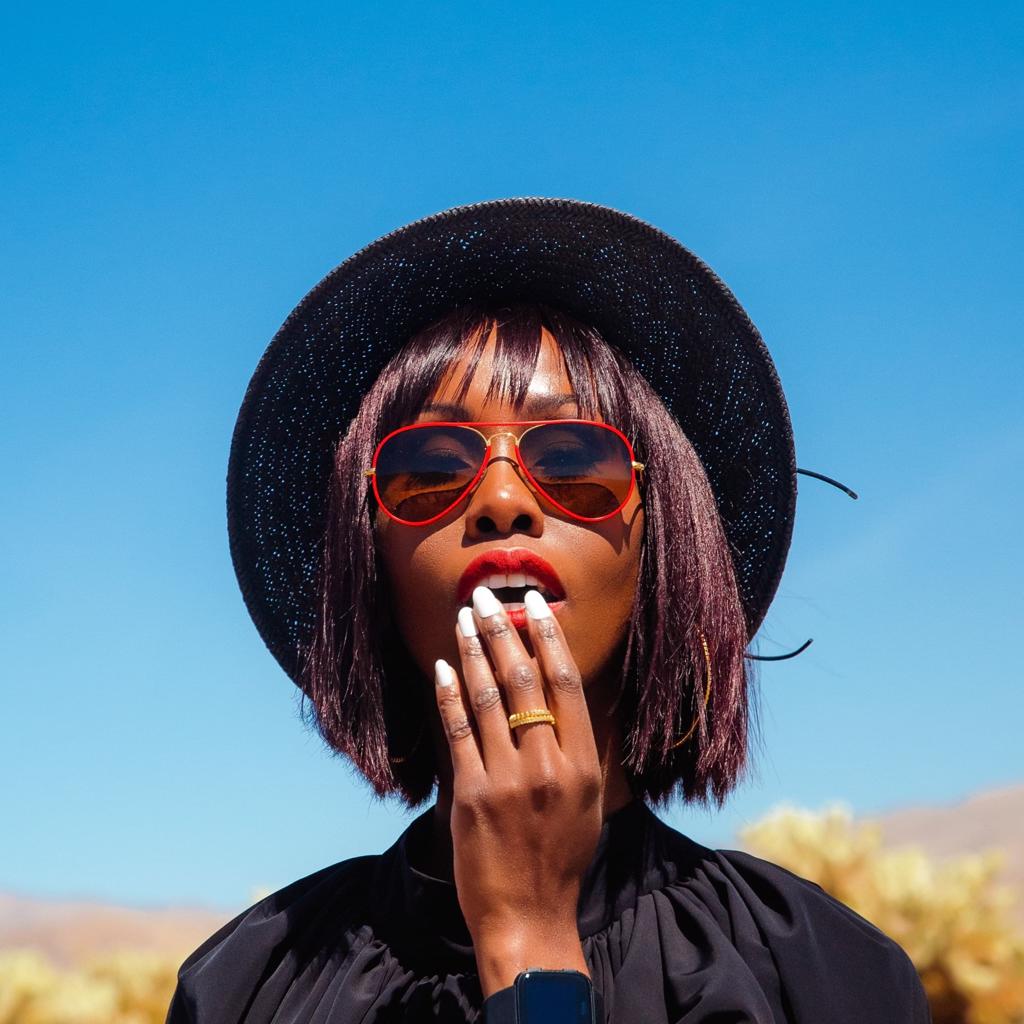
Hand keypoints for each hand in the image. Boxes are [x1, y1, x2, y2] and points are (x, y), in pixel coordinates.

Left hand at [433, 585, 603, 996]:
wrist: (529, 919)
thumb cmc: (561, 861)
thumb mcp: (588, 805)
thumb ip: (578, 752)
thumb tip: (562, 698)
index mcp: (583, 765)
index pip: (566, 685)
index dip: (548, 639)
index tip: (532, 605)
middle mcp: (548, 765)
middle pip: (524, 681)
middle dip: (503, 632)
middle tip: (486, 598)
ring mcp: (507, 780)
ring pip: (488, 699)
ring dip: (472, 653)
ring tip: (463, 620)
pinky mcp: (470, 795)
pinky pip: (458, 733)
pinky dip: (449, 696)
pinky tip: (441, 668)